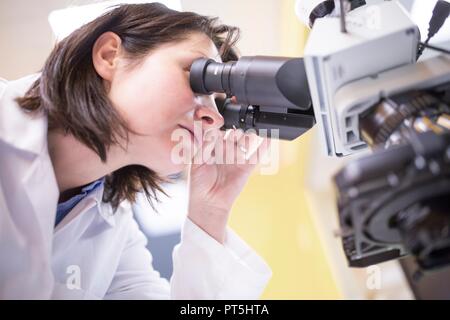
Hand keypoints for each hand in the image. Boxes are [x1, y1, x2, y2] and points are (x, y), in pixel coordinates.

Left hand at [187, 128, 270, 242]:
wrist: (208, 203)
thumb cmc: (198, 184)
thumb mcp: (196, 162)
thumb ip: (202, 147)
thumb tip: (209, 133)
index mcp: (212, 148)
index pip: (218, 133)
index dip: (220, 129)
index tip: (218, 128)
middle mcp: (225, 151)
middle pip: (233, 136)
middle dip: (234, 132)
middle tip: (234, 133)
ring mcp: (237, 158)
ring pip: (245, 143)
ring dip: (248, 136)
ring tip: (248, 134)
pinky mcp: (246, 167)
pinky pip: (257, 155)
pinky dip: (263, 146)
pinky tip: (268, 137)